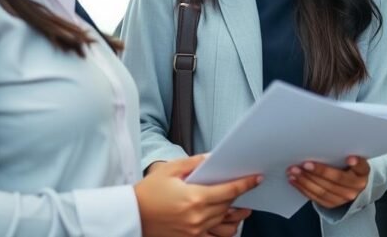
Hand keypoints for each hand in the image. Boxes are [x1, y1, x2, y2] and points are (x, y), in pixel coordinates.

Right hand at [135, 154, 262, 236]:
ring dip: (235, 216)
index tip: (257, 179)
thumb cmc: (148, 191)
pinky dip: (222, 232)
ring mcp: (194, 232)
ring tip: (242, 210)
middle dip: (238, 196)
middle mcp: (198, 217)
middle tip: (246, 187)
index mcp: (195, 198)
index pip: (230, 191)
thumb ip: (195, 162)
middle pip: (228, 206)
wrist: (130, 215)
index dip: (246, 184)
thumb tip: (214, 158)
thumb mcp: (171, 170)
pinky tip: (226, 224)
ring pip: (224, 224)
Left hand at [287, 156, 369, 208]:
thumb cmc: (347, 166)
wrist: (350, 186)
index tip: (349, 158)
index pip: (361, 167)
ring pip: (323, 190)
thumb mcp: (350, 159)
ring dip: (306, 180)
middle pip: (337, 179)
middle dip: (318, 171)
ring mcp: (344, 198)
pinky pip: (316, 197)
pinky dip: (303, 188)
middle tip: (304, 164)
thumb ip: (341, 153)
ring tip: (294, 171)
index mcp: (362, 172)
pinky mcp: (332, 204)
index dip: (357, 163)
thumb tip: (322, 144)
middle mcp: (356, 187)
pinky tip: (294, 180)